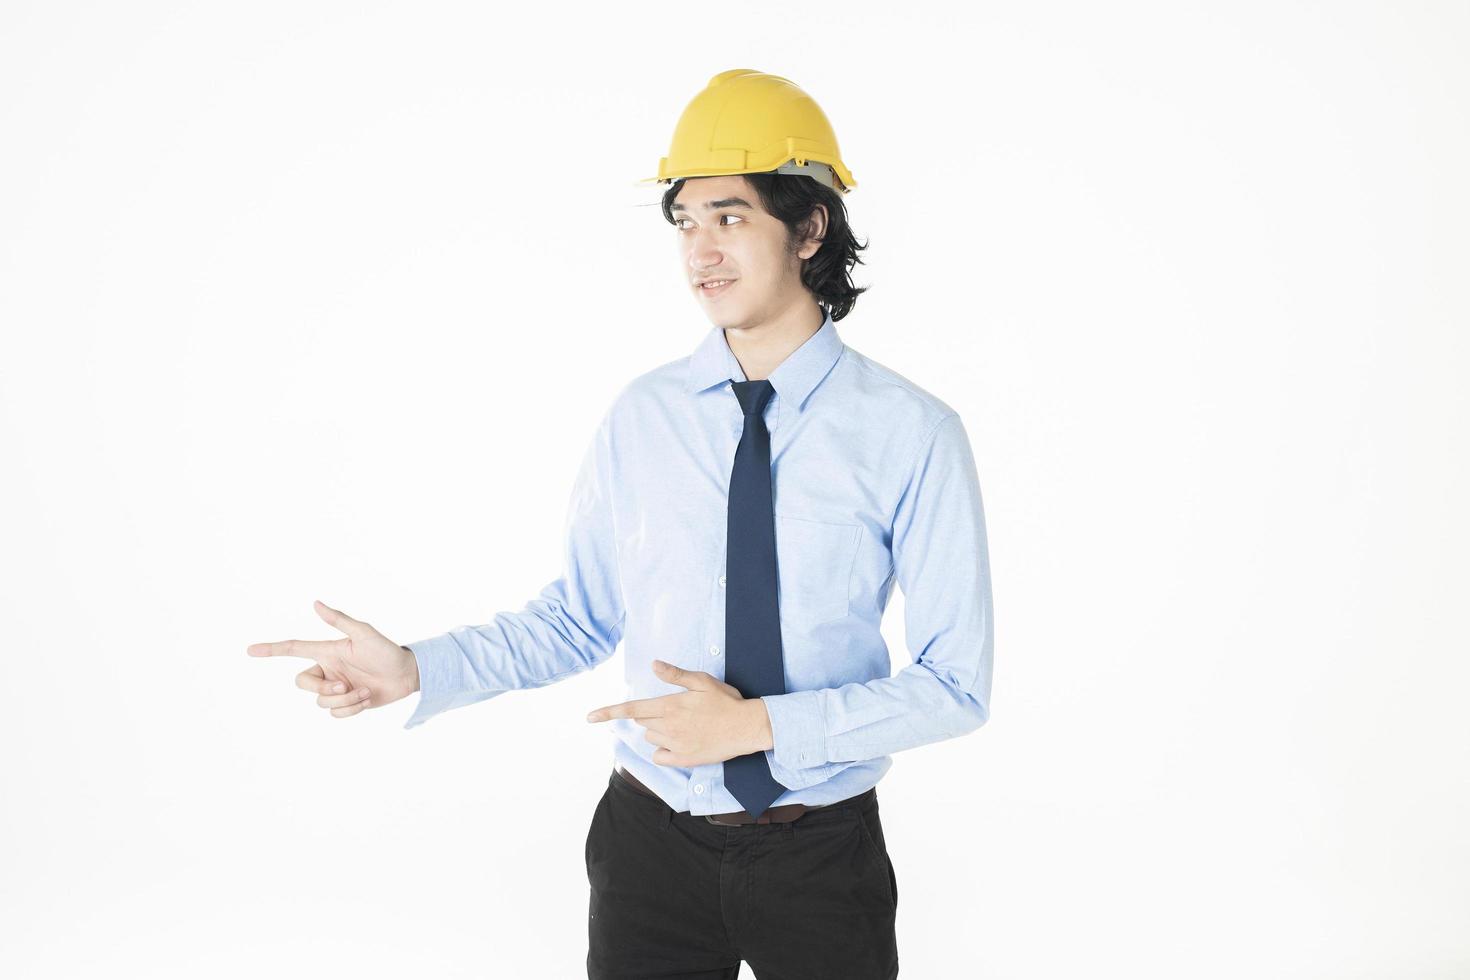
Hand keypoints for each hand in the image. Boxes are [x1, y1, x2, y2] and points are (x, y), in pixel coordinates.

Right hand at [246, 600, 418, 718]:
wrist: (407, 675)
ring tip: (365, 691)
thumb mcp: (364, 633)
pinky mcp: (346, 703)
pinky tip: (366, 700)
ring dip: (345, 699)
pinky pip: (335, 714)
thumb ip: (339, 620)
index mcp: (327, 652)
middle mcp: (327, 670)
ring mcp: (335, 688)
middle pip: (302, 684)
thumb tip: (315, 603)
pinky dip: (351, 709)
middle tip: (345, 685)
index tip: (250, 650)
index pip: (293, 649)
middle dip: (323, 689)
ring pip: (321, 703)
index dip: (271, 650)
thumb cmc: (387, 650)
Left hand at [584, 660, 771, 766]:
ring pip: (651, 737)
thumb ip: (675, 675)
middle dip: (649, 714)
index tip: (588, 718)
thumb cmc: (726, 701)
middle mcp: (668, 727)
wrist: (747, 727)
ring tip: (683, 725)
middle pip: (641, 721)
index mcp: (670, 705)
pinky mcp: (683, 759)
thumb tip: (654, 665)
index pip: (631, 709)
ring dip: (658, 730)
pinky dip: (664, 750)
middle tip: (674, 710)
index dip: (607, 712)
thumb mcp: (702, 681)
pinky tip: (680, 742)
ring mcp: (675, 745)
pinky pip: (660, 756)